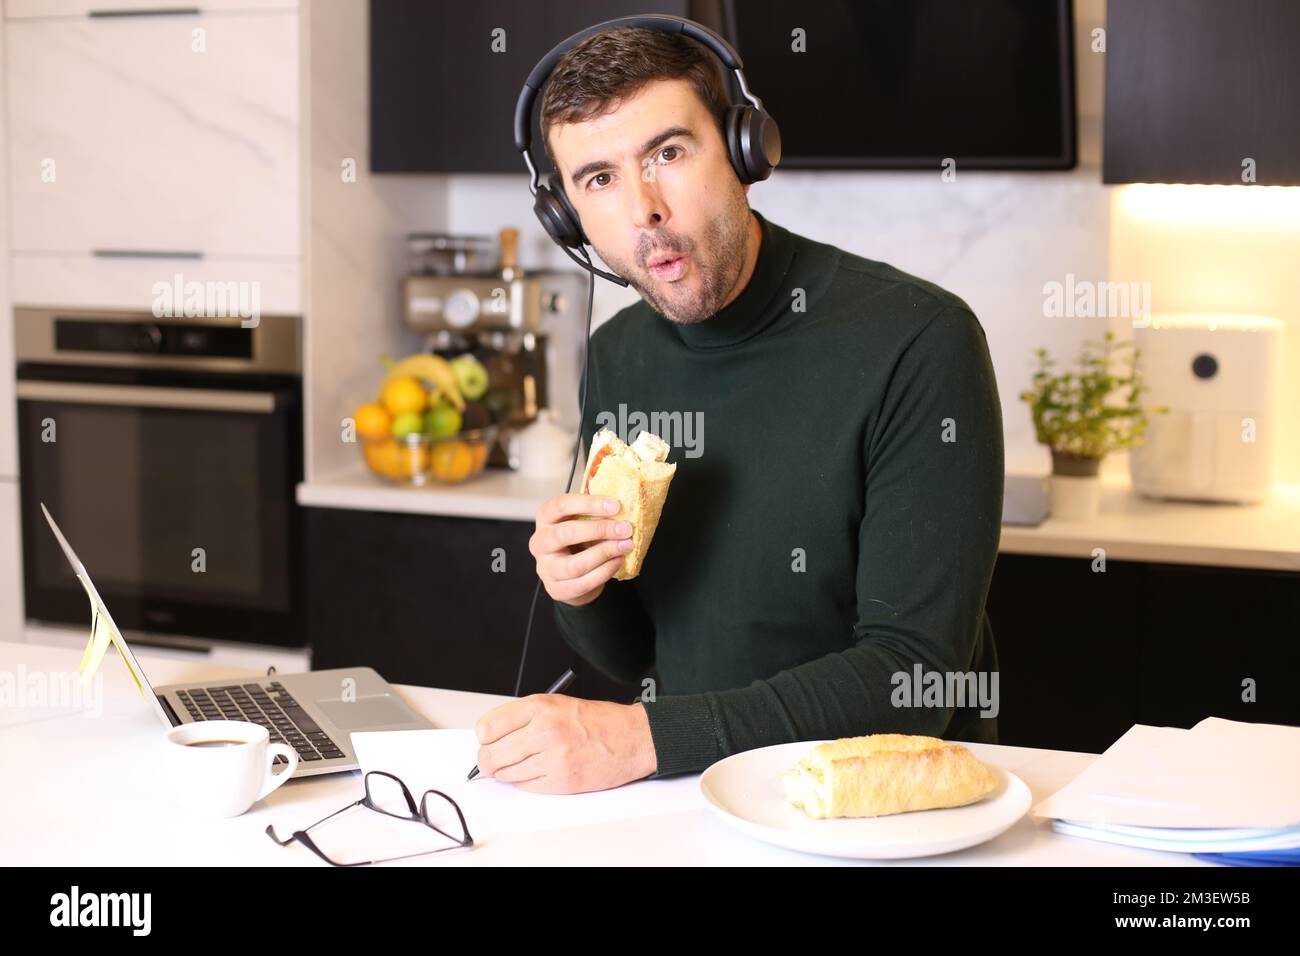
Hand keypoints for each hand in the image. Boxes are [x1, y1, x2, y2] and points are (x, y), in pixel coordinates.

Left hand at [472, 694, 656, 793]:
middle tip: (494, 759)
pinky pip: (525, 787)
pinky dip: (527, 781)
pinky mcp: (562, 782)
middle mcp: (545, 731)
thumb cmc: (596, 721)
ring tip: (526, 761)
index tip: (488, 739)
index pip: (487, 727)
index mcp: (541, 706)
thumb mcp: (556, 704)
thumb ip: (522, 717)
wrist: (632, 738)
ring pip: (505, 774)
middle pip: (490, 755)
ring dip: (508, 772)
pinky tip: (541, 770)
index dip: (484, 736)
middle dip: (487, 760)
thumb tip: (488, 737)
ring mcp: (553, 758)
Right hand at [529, 493, 632, 606]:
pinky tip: (618, 561)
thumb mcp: (580, 522)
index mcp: (545, 519)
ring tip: (626, 546)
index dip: (588, 503)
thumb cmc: (577, 541)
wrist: (569, 575)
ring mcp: (545, 568)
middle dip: (599, 530)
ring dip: (605, 553)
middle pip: (564, 534)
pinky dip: (604, 572)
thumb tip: (622, 508)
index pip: (561, 505)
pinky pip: (583, 583)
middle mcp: (539, 542)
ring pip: (575, 564)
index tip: (615, 506)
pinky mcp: (556, 589)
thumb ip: (594, 514)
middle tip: (625, 529)